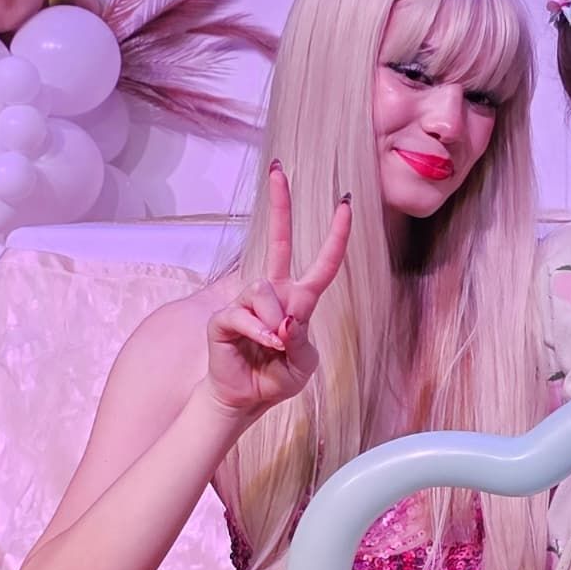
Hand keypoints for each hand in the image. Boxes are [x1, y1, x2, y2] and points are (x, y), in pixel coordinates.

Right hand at [201, 161, 351, 418]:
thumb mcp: (302, 363)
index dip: (336, 235)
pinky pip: (245, 313)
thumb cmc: (276, 378)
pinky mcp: (224, 317)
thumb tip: (286, 319)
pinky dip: (259, 332)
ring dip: (276, 322)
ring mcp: (247, 301)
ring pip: (266, 290)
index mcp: (299, 300)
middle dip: (279, 205)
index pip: (323, 263)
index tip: (346, 203)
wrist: (245, 399)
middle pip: (278, 241)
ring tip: (273, 346)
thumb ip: (301, 340)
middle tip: (278, 170)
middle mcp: (274, 293)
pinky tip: (264, 345)